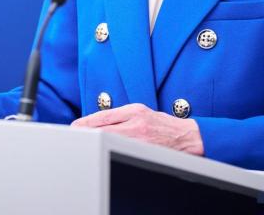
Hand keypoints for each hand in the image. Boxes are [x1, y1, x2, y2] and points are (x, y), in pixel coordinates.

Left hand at [70, 103, 203, 155]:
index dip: (86, 123)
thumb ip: (120, 115)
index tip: (75, 126)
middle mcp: (136, 124)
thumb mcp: (142, 112)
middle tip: (75, 136)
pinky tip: (104, 151)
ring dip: (96, 142)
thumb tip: (96, 121)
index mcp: (135, 111)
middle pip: (103, 129)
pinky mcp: (144, 151)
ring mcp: (140, 140)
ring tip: (86, 145)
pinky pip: (121, 150)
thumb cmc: (163, 125)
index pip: (103, 116)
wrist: (188, 138)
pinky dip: (110, 150)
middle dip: (86, 133)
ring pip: (110, 140)